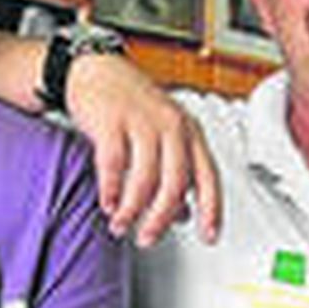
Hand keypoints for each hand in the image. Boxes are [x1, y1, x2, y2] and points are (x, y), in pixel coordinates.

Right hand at [65, 53, 220, 247]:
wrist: (96, 69)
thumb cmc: (131, 105)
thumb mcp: (163, 136)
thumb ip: (176, 173)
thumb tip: (183, 214)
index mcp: (190, 131)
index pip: (209, 176)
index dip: (212, 210)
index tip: (209, 236)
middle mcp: (171, 125)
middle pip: (175, 183)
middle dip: (160, 218)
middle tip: (147, 238)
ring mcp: (142, 121)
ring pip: (145, 177)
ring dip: (132, 209)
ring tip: (121, 224)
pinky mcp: (112, 120)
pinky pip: (114, 163)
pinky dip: (111, 189)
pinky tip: (108, 203)